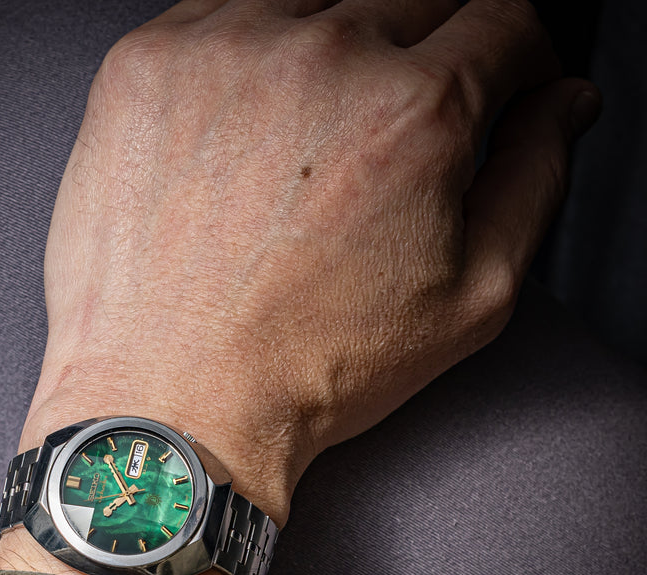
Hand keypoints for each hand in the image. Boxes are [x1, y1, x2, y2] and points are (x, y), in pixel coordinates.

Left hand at [22, 0, 599, 528]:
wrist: (173, 403)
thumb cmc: (303, 370)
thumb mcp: (468, 302)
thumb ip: (535, 181)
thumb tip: (559, 106)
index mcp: (412, 113)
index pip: (501, 19)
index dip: (510, 59)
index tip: (493, 86)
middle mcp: (319, 61)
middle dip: (424, 55)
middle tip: (387, 137)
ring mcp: (221, 53)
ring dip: (331, 46)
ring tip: (310, 139)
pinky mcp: (145, 68)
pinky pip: (216, 12)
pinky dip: (244, 51)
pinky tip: (242, 127)